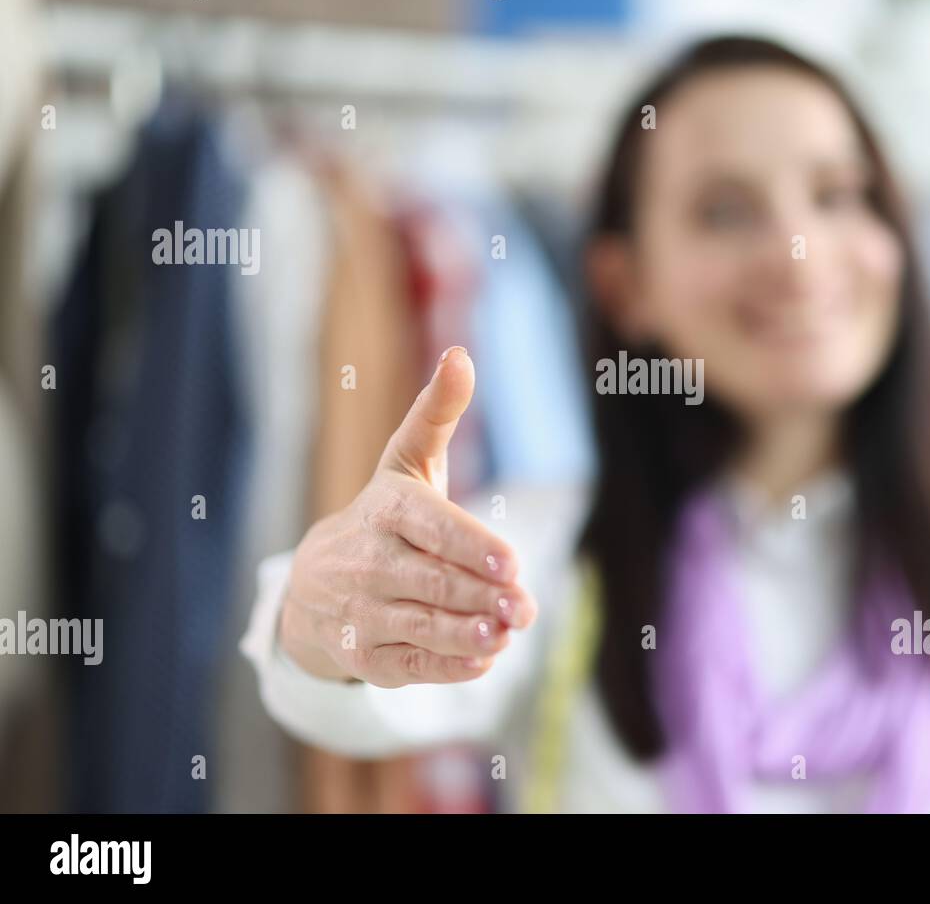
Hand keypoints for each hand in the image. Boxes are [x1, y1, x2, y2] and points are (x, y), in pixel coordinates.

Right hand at [278, 346, 535, 685]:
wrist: (312, 588)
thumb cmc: (383, 516)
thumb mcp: (404, 463)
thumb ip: (437, 414)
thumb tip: (461, 355)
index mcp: (385, 511)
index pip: (429, 526)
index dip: (469, 544)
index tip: (511, 560)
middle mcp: (368, 563)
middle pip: (431, 580)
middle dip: (481, 594)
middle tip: (526, 605)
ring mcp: (364, 612)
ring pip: (421, 624)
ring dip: (466, 632)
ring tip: (506, 634)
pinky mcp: (370, 656)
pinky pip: (410, 663)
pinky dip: (446, 666)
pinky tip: (483, 661)